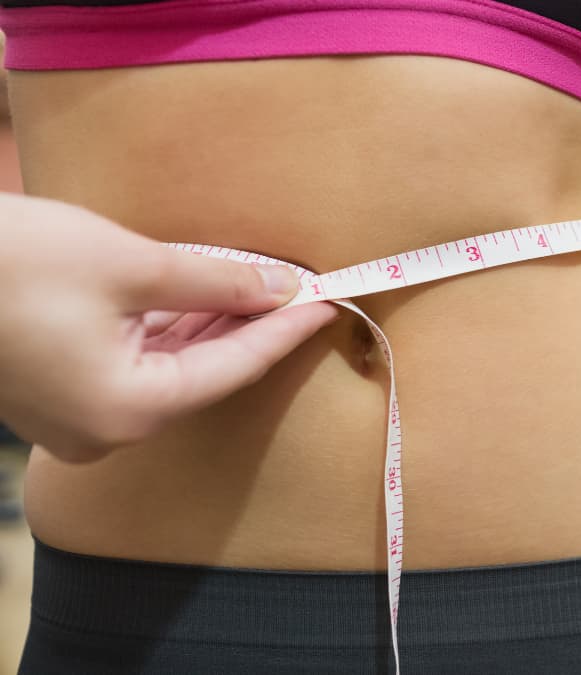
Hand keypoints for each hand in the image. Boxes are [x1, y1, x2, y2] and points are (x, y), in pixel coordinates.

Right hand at [0, 193, 338, 460]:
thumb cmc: (11, 261)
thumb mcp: (128, 264)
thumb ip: (215, 282)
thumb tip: (279, 287)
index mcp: (129, 410)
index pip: (233, 369)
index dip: (285, 332)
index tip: (330, 301)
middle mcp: (106, 429)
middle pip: (204, 374)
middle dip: (252, 326)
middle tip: (303, 288)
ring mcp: (76, 416)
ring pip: (169, 368)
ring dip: (213, 325)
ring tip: (265, 285)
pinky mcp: (56, 392)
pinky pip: (134, 363)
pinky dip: (171, 330)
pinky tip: (204, 296)